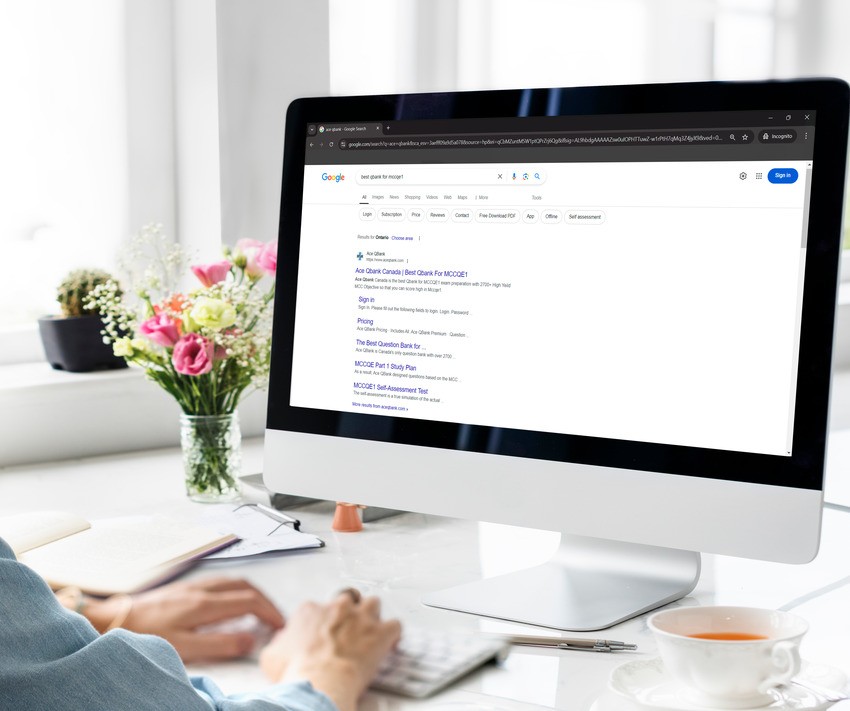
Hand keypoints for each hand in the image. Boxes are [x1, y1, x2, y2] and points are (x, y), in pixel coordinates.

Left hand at [89, 577, 284, 662]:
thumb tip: (250, 639)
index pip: (250, 601)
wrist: (114, 619)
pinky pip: (221, 582)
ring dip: (253, 594)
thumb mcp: (184, 647)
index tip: (280, 626)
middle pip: (247, 587)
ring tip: (260, 610)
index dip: (270, 612)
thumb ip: (220, 643)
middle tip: (275, 618)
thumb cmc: (145, 634)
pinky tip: (232, 602)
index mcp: (205, 603)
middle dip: (266, 601)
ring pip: (234, 581)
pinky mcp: (185, 588)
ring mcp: (194, 586)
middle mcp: (203, 589)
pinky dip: (237, 590)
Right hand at [259, 589, 400, 710]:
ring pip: (373, 603)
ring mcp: (361, 617)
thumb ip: (280, 641)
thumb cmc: (296, 671)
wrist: (319, 683)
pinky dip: (393, 634)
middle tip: (347, 630)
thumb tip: (281, 641)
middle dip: (348, 612)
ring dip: (372, 616)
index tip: (322, 635)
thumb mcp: (272, 655)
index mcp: (311, 610)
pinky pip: (395, 625)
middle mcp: (338, 607)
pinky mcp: (380, 632)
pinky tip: (390, 643)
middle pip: (347, 598)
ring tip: (369, 631)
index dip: (322, 622)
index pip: (318, 607)